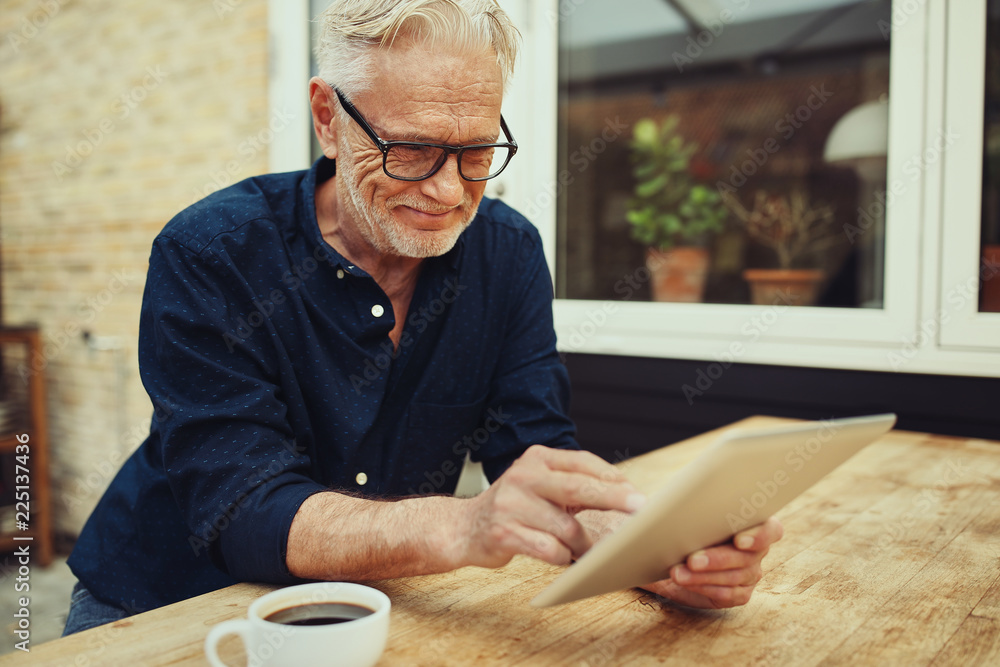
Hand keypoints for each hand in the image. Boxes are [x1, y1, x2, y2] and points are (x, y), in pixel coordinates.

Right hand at [457, 445, 645, 568]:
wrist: (464, 527)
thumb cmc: (515, 507)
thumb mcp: (540, 484)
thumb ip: (573, 484)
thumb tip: (624, 495)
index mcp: (537, 459)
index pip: (583, 463)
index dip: (613, 479)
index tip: (638, 495)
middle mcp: (523, 476)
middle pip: (578, 488)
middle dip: (613, 499)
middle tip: (639, 510)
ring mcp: (512, 505)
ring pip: (567, 527)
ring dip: (585, 543)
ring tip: (588, 550)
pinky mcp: (504, 533)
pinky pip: (549, 550)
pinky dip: (563, 556)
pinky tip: (561, 555)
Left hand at [641, 516, 783, 608]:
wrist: (661, 546)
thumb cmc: (673, 518)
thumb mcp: (671, 505)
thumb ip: (671, 502)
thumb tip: (641, 504)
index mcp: (751, 520)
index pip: (771, 529)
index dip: (759, 535)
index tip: (738, 540)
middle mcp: (755, 548)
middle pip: (748, 557)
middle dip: (718, 559)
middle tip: (691, 559)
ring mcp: (748, 572)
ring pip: (736, 578)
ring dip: (705, 576)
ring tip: (677, 571)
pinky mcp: (736, 593)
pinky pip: (728, 596)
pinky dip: (705, 588)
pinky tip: (685, 582)